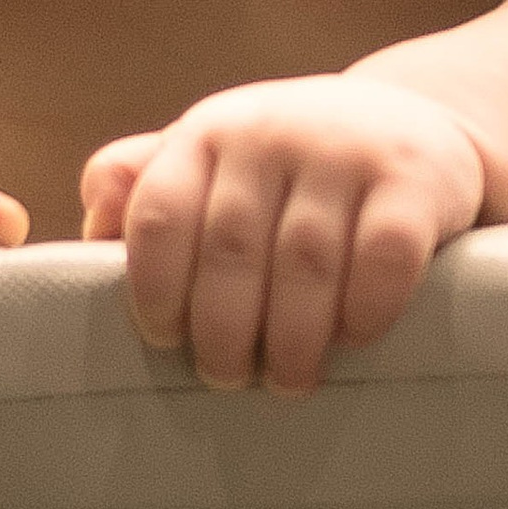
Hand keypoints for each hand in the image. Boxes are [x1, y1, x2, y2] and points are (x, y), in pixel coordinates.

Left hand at [81, 76, 484, 395]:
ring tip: (289, 381)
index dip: (154, 288)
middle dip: (223, 331)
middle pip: (230, 250)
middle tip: (227, 379)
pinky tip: (355, 339)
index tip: (165, 341)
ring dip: (293, 338)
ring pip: (305, 262)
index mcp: (208, 133)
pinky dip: (366, 310)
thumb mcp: (215, 158)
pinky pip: (385, 256)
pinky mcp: (416, 176)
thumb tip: (90, 232)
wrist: (417, 126)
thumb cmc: (292, 166)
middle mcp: (270, 131)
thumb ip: (146, 184)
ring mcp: (346, 149)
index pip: (160, 213)